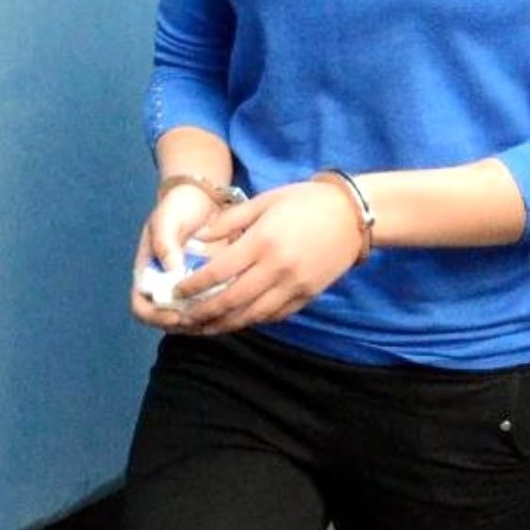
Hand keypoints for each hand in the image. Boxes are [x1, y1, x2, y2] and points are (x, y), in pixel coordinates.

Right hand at [131, 181, 221, 327]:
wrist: (202, 199)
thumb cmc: (177, 208)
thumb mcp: (166, 220)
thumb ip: (165, 244)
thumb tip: (172, 271)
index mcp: (147, 274)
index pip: (141, 307)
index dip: (156, 316)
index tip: (177, 313)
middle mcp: (165, 287)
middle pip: (167, 321)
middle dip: (185, 325)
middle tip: (206, 319)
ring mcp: (187, 290)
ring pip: (191, 320)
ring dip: (204, 323)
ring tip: (222, 314)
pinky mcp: (208, 287)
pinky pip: (211, 308)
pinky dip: (220, 312)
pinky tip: (234, 305)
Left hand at [163, 178, 365, 335]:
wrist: (353, 215)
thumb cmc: (305, 201)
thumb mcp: (264, 201)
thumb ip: (229, 222)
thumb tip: (197, 239)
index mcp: (263, 242)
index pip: (218, 272)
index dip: (193, 286)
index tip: (176, 292)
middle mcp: (277, 268)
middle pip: (231, 301)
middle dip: (203, 313)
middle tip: (183, 318)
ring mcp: (294, 286)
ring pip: (252, 315)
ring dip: (224, 324)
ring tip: (204, 328)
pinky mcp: (307, 296)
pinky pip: (273, 316)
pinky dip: (252, 321)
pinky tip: (236, 322)